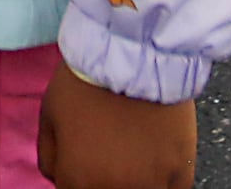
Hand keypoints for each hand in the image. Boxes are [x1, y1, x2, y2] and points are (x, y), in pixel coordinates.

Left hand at [39, 67, 196, 188]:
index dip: (79, 179)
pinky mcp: (180, 172)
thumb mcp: (49, 115)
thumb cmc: (86, 82)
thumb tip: (61, 180)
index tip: (87, 163)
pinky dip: (165, 180)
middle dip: (106, 178)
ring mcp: (150, 185)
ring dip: (137, 181)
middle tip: (112, 152)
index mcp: (78, 181)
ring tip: (135, 154)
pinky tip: (157, 157)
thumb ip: (50, 158)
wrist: (132, 55)